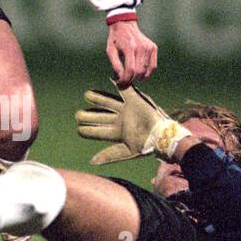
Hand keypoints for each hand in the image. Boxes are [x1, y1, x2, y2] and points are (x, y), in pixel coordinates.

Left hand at [75, 82, 190, 164]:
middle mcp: (120, 120)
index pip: (98, 131)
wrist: (162, 135)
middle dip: (89, 115)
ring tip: (87, 95)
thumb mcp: (126, 152)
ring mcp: (126, 110)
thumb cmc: (146, 145)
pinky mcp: (135, 100)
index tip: (79, 129)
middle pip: (100, 115)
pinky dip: (118, 83)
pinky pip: (125, 90)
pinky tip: (110, 78)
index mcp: (117, 133)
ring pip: (108, 102)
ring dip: (97, 98)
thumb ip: (110, 155)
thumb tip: (92, 162)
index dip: (87, 130)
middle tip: (78, 115)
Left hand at [104, 19, 156, 85]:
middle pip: (139, 72)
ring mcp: (149, 47)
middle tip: (124, 83)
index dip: (125, 80)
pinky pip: (153, 66)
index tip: (120, 84)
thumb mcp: (110, 51)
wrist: (125, 25)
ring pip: (146, 71)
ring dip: (138, 78)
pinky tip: (139, 73)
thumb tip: (121, 78)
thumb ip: (115, 65)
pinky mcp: (153, 48)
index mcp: (130, 47)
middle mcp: (141, 47)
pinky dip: (147, 73)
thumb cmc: (115, 39)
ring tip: (131, 77)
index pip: (130, 70)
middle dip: (131, 80)